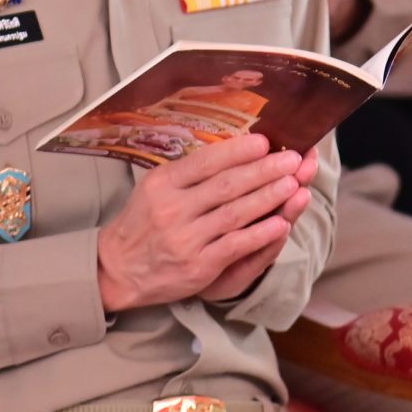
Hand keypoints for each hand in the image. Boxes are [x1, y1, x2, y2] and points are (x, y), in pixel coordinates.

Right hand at [94, 134, 314, 312]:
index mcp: (163, 183)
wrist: (117, 269)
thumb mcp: (154, 189)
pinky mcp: (198, 266)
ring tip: (294, 184)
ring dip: (269, 197)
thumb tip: (230, 152)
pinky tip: (281, 223)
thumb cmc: (142, 224)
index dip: (238, 151)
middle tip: (292, 160)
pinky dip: (260, 234)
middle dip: (264, 171)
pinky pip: (235, 245)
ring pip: (235, 213)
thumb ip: (187, 174)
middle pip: (227, 185)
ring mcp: (186, 238)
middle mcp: (172, 208)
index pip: (206, 162)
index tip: (265, 142)